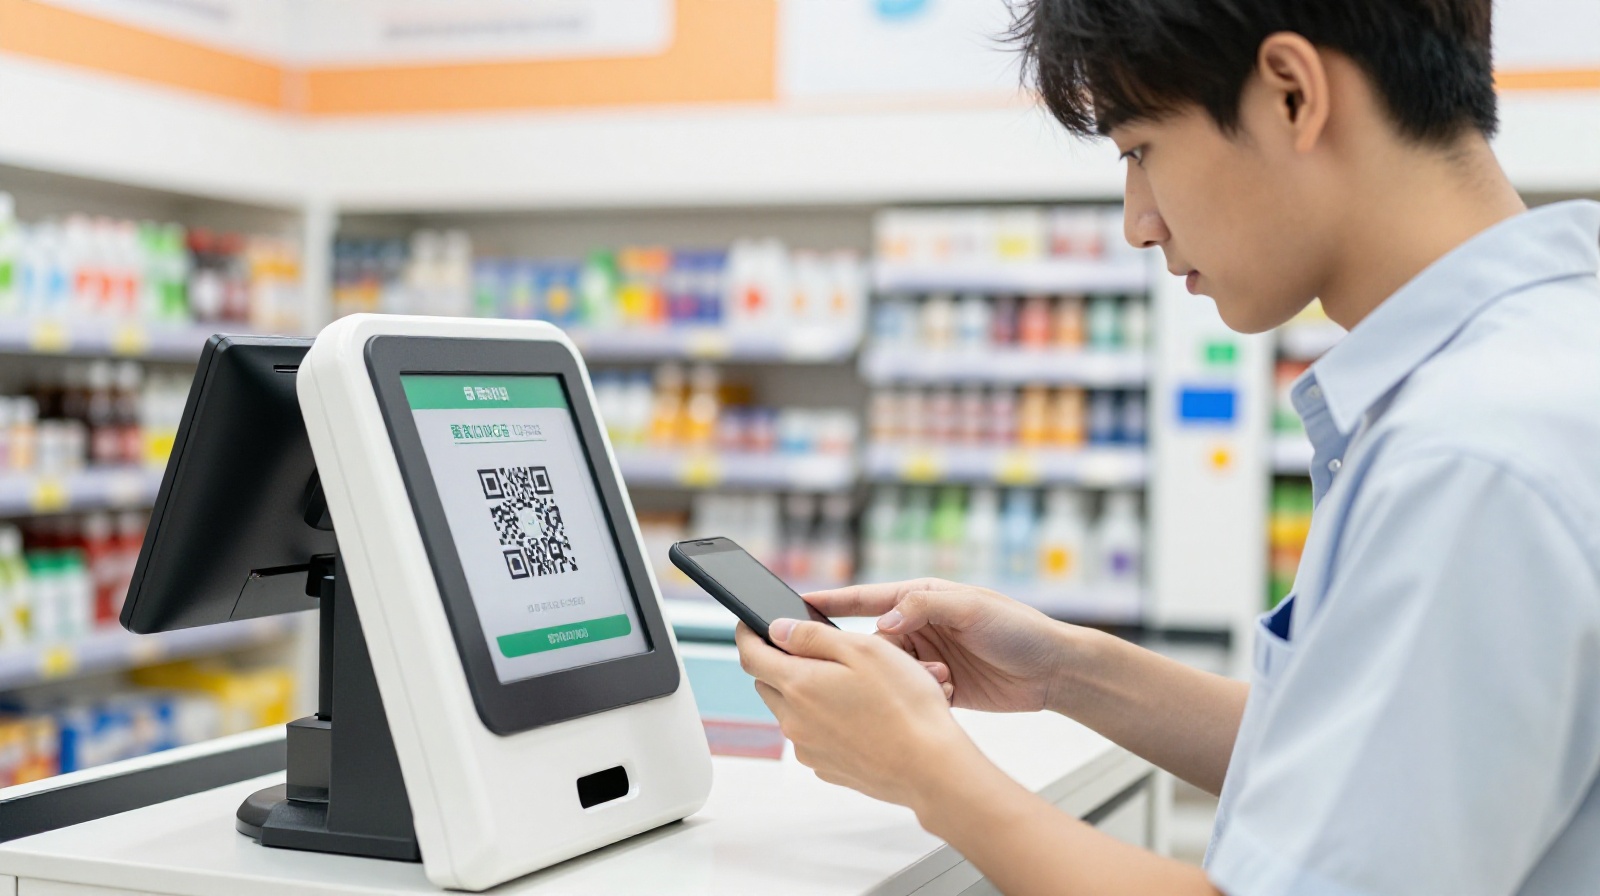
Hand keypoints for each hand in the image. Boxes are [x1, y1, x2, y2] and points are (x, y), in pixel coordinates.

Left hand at [735, 619, 982, 807]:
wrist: (930, 767)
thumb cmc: (905, 705)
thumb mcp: (863, 649)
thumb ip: (812, 636)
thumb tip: (777, 629)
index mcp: (798, 684)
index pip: (750, 654)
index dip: (746, 633)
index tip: (748, 622)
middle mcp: (794, 720)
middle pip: (768, 682)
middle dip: (780, 662)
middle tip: (815, 650)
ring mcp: (808, 748)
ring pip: (790, 710)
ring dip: (805, 692)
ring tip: (852, 685)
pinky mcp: (825, 766)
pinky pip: (811, 735)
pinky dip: (823, 720)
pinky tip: (859, 715)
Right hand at [805, 578, 1072, 713]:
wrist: (1054, 669)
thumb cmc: (1018, 627)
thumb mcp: (970, 607)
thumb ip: (924, 607)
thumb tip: (883, 620)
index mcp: (922, 599)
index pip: (865, 599)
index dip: (830, 603)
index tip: (796, 605)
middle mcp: (920, 627)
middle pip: (873, 644)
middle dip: (872, 659)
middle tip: (876, 668)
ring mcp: (928, 658)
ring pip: (891, 674)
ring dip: (906, 681)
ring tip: (941, 679)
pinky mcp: (939, 688)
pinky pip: (913, 694)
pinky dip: (922, 697)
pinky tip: (945, 695)